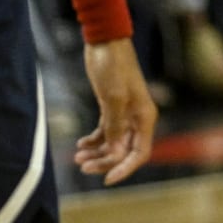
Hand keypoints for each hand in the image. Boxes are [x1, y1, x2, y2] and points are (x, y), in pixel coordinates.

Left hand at [75, 38, 158, 185]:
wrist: (104, 42)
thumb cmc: (114, 66)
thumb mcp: (114, 98)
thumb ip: (116, 127)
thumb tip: (116, 153)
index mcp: (144, 117)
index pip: (139, 154)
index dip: (125, 169)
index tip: (106, 180)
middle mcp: (137, 118)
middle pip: (123, 152)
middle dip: (104, 162)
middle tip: (82, 166)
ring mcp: (124, 113)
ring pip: (112, 143)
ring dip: (96, 153)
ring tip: (77, 157)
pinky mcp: (111, 108)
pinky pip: (104, 132)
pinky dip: (93, 141)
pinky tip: (81, 144)